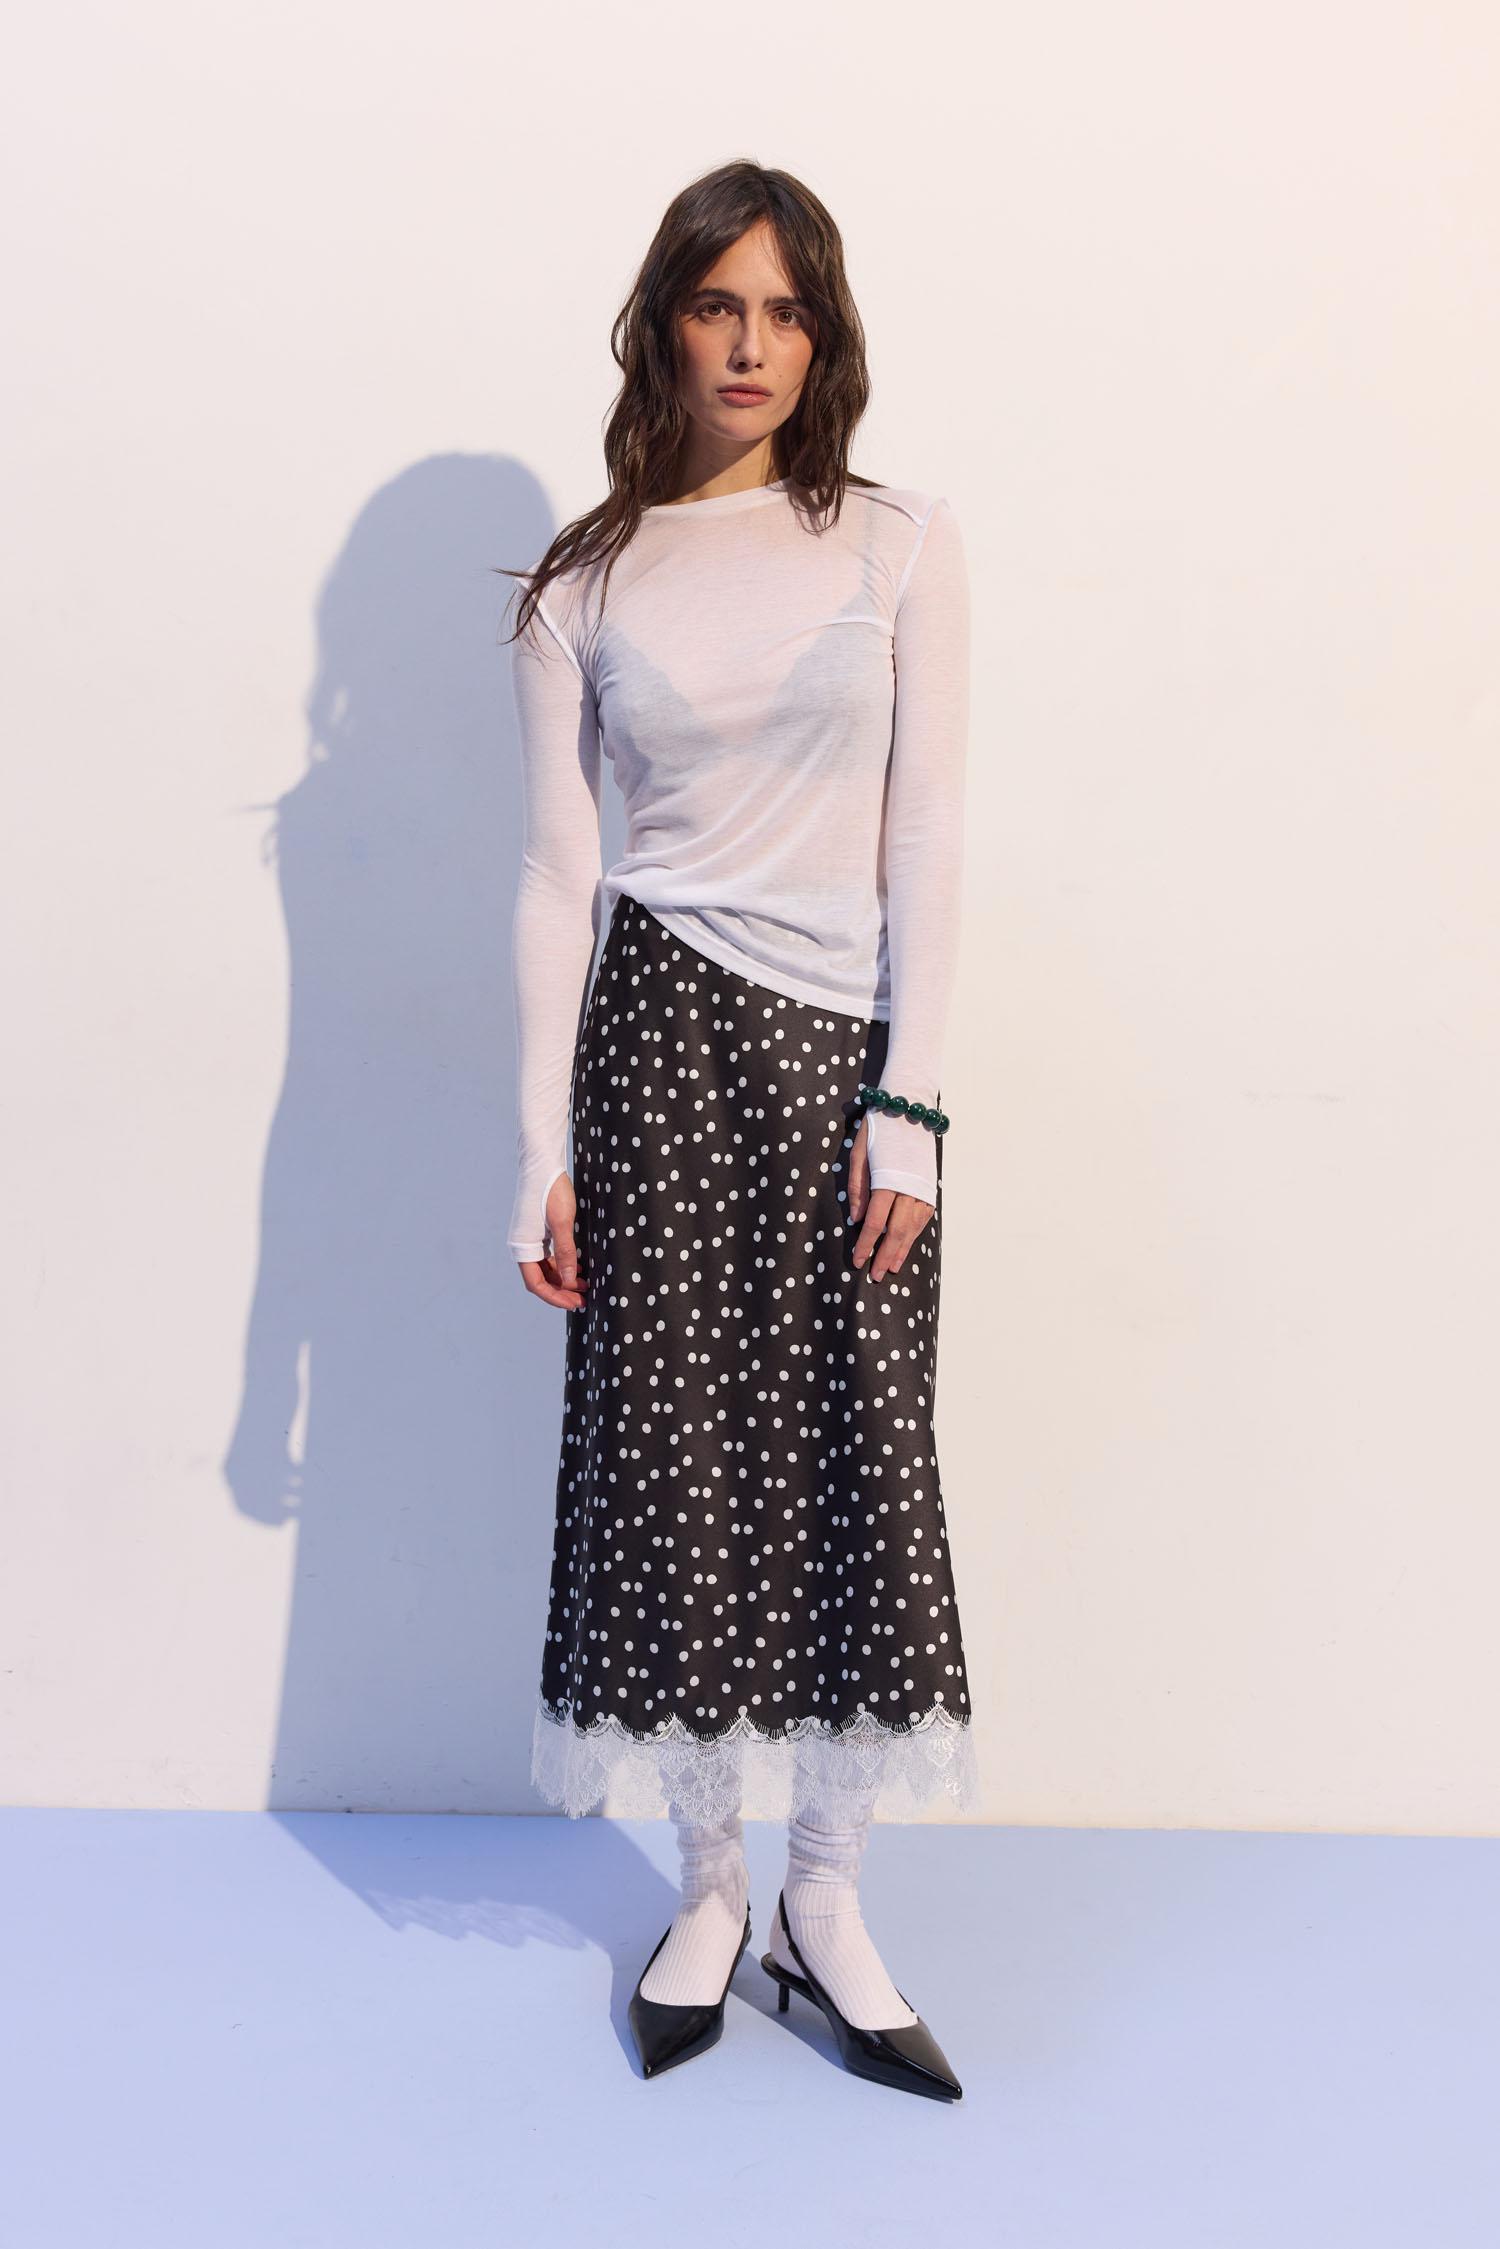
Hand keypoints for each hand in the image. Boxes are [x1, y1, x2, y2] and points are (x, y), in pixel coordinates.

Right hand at [518, 1172, 587, 1310]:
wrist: (542, 1165)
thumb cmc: (550, 1190)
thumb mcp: (562, 1223)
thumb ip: (565, 1252)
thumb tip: (569, 1278)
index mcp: (522, 1246)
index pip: (536, 1283)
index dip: (554, 1297)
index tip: (574, 1303)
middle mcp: (523, 1245)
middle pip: (541, 1279)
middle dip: (562, 1291)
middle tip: (583, 1300)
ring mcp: (531, 1239)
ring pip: (547, 1269)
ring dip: (565, 1279)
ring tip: (586, 1286)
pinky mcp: (539, 1231)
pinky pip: (550, 1256)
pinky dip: (564, 1265)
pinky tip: (580, 1269)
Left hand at [848, 1113, 934, 1281]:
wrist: (909, 1107)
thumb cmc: (880, 1128)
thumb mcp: (858, 1153)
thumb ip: (857, 1187)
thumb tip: (855, 1218)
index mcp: (887, 1180)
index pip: (874, 1222)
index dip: (865, 1244)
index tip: (857, 1260)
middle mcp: (908, 1188)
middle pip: (896, 1231)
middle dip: (884, 1255)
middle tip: (875, 1275)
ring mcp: (922, 1188)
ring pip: (913, 1227)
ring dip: (902, 1249)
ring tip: (892, 1267)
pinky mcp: (930, 1186)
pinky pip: (923, 1216)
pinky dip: (915, 1233)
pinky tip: (907, 1244)